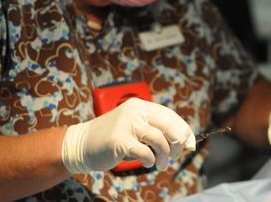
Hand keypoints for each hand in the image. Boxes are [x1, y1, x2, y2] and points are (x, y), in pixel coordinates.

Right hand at [61, 98, 195, 173]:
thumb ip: (157, 130)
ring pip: (159, 140)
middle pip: (169, 126)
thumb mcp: (135, 128)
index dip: (184, 131)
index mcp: (140, 105)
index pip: (171, 116)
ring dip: (164, 156)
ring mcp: (126, 124)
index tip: (190, 145)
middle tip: (174, 156)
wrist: (80, 145)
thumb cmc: (113, 139)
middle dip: (177, 144)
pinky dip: (150, 160)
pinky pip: (145, 152)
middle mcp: (134, 111)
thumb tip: (187, 142)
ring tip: (160, 164)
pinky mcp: (119, 140)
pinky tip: (146, 162)